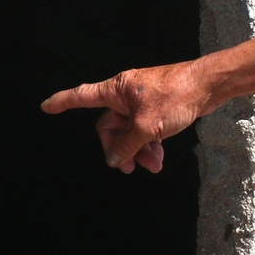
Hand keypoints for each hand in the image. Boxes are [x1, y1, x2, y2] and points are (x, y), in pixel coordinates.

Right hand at [40, 62, 210, 173]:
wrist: (208, 86)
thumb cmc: (176, 96)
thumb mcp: (147, 127)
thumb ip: (126, 145)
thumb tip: (113, 158)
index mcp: (116, 90)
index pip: (82, 96)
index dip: (62, 102)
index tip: (46, 107)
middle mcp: (126, 94)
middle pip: (110, 125)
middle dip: (120, 148)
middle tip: (131, 168)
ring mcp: (142, 101)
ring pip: (130, 131)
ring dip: (138, 150)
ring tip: (154, 165)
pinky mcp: (158, 107)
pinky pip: (145, 130)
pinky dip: (149, 144)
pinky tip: (159, 156)